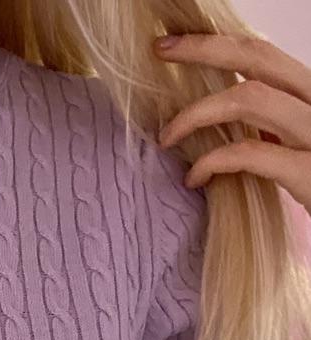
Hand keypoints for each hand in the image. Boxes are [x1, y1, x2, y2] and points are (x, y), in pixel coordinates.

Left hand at [153, 32, 310, 215]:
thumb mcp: (297, 148)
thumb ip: (272, 132)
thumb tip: (224, 126)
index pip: (264, 54)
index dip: (217, 43)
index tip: (175, 43)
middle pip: (257, 58)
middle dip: (203, 50)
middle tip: (161, 51)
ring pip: (250, 98)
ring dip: (196, 113)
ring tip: (167, 137)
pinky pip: (251, 154)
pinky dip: (213, 161)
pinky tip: (194, 178)